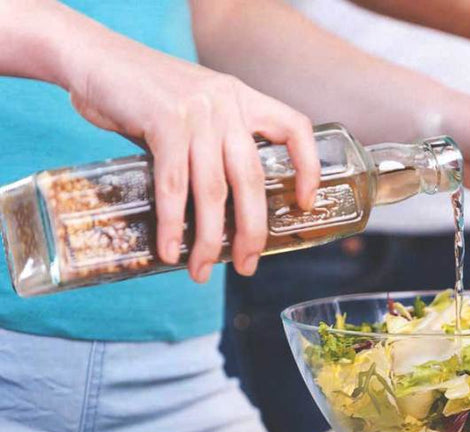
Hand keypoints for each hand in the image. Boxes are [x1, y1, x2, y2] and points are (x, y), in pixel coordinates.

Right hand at [63, 31, 319, 281]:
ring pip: (214, 190)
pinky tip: (171, 249)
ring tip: (202, 271)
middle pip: (252, 178)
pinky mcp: (165, 122)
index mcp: (243, 98)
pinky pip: (175, 185)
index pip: (295, 128)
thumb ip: (214, 144)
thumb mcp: (195, 107)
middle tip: (248, 264)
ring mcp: (198, 113)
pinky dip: (173, 223)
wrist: (94, 57)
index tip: (304, 204)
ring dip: (210, 238)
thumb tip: (221, 207)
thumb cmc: (144, 92)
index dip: (309, 167)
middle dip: (252, 230)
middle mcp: (227, 104)